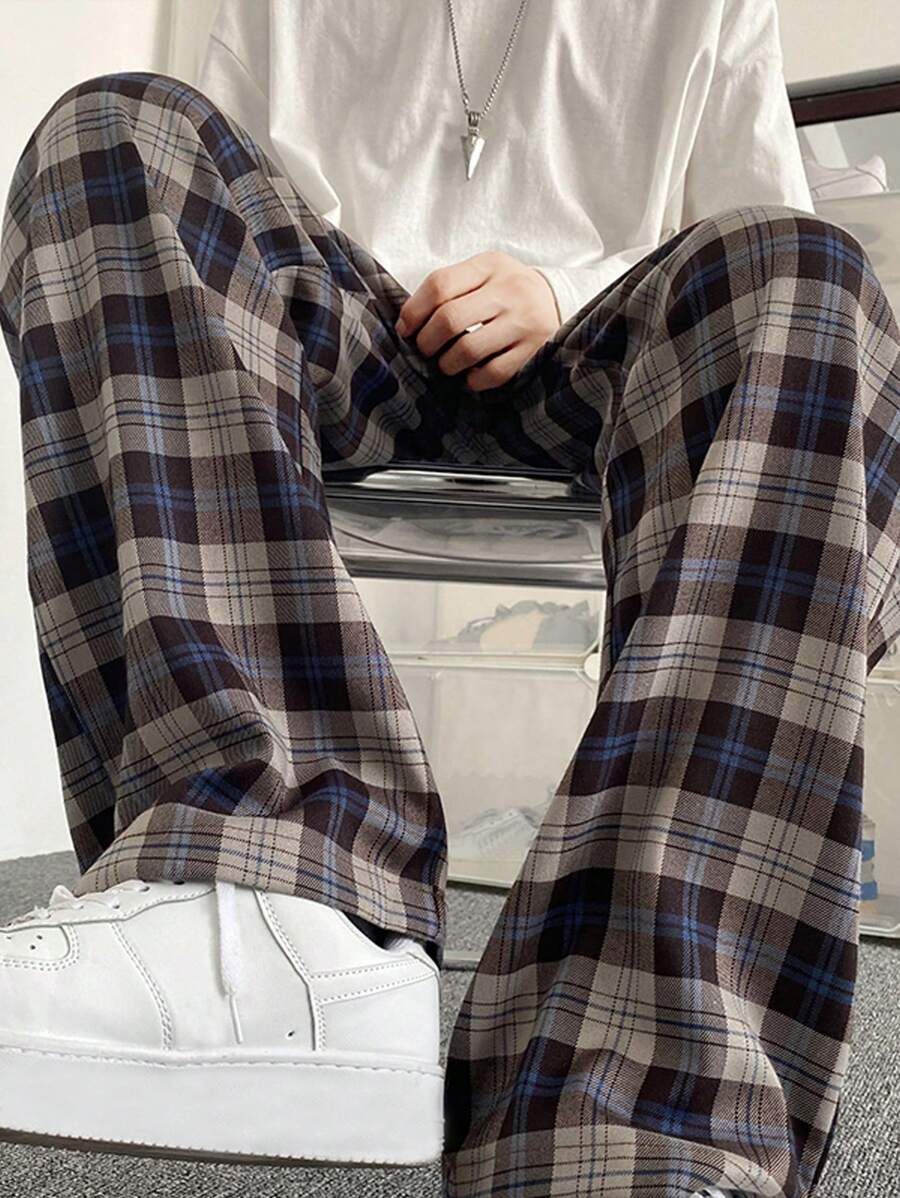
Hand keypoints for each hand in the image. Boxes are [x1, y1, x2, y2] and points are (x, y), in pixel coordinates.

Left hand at [395, 251, 560, 391]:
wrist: (555, 301)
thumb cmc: (504, 290)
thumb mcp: (482, 274)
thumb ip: (449, 289)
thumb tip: (407, 324)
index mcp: (490, 266)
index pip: (439, 285)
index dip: (414, 311)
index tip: (407, 329)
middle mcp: (509, 290)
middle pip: (449, 319)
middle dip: (427, 342)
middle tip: (426, 350)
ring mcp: (524, 322)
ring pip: (468, 350)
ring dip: (448, 364)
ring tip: (448, 364)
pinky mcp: (534, 350)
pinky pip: (492, 373)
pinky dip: (473, 380)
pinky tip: (471, 374)